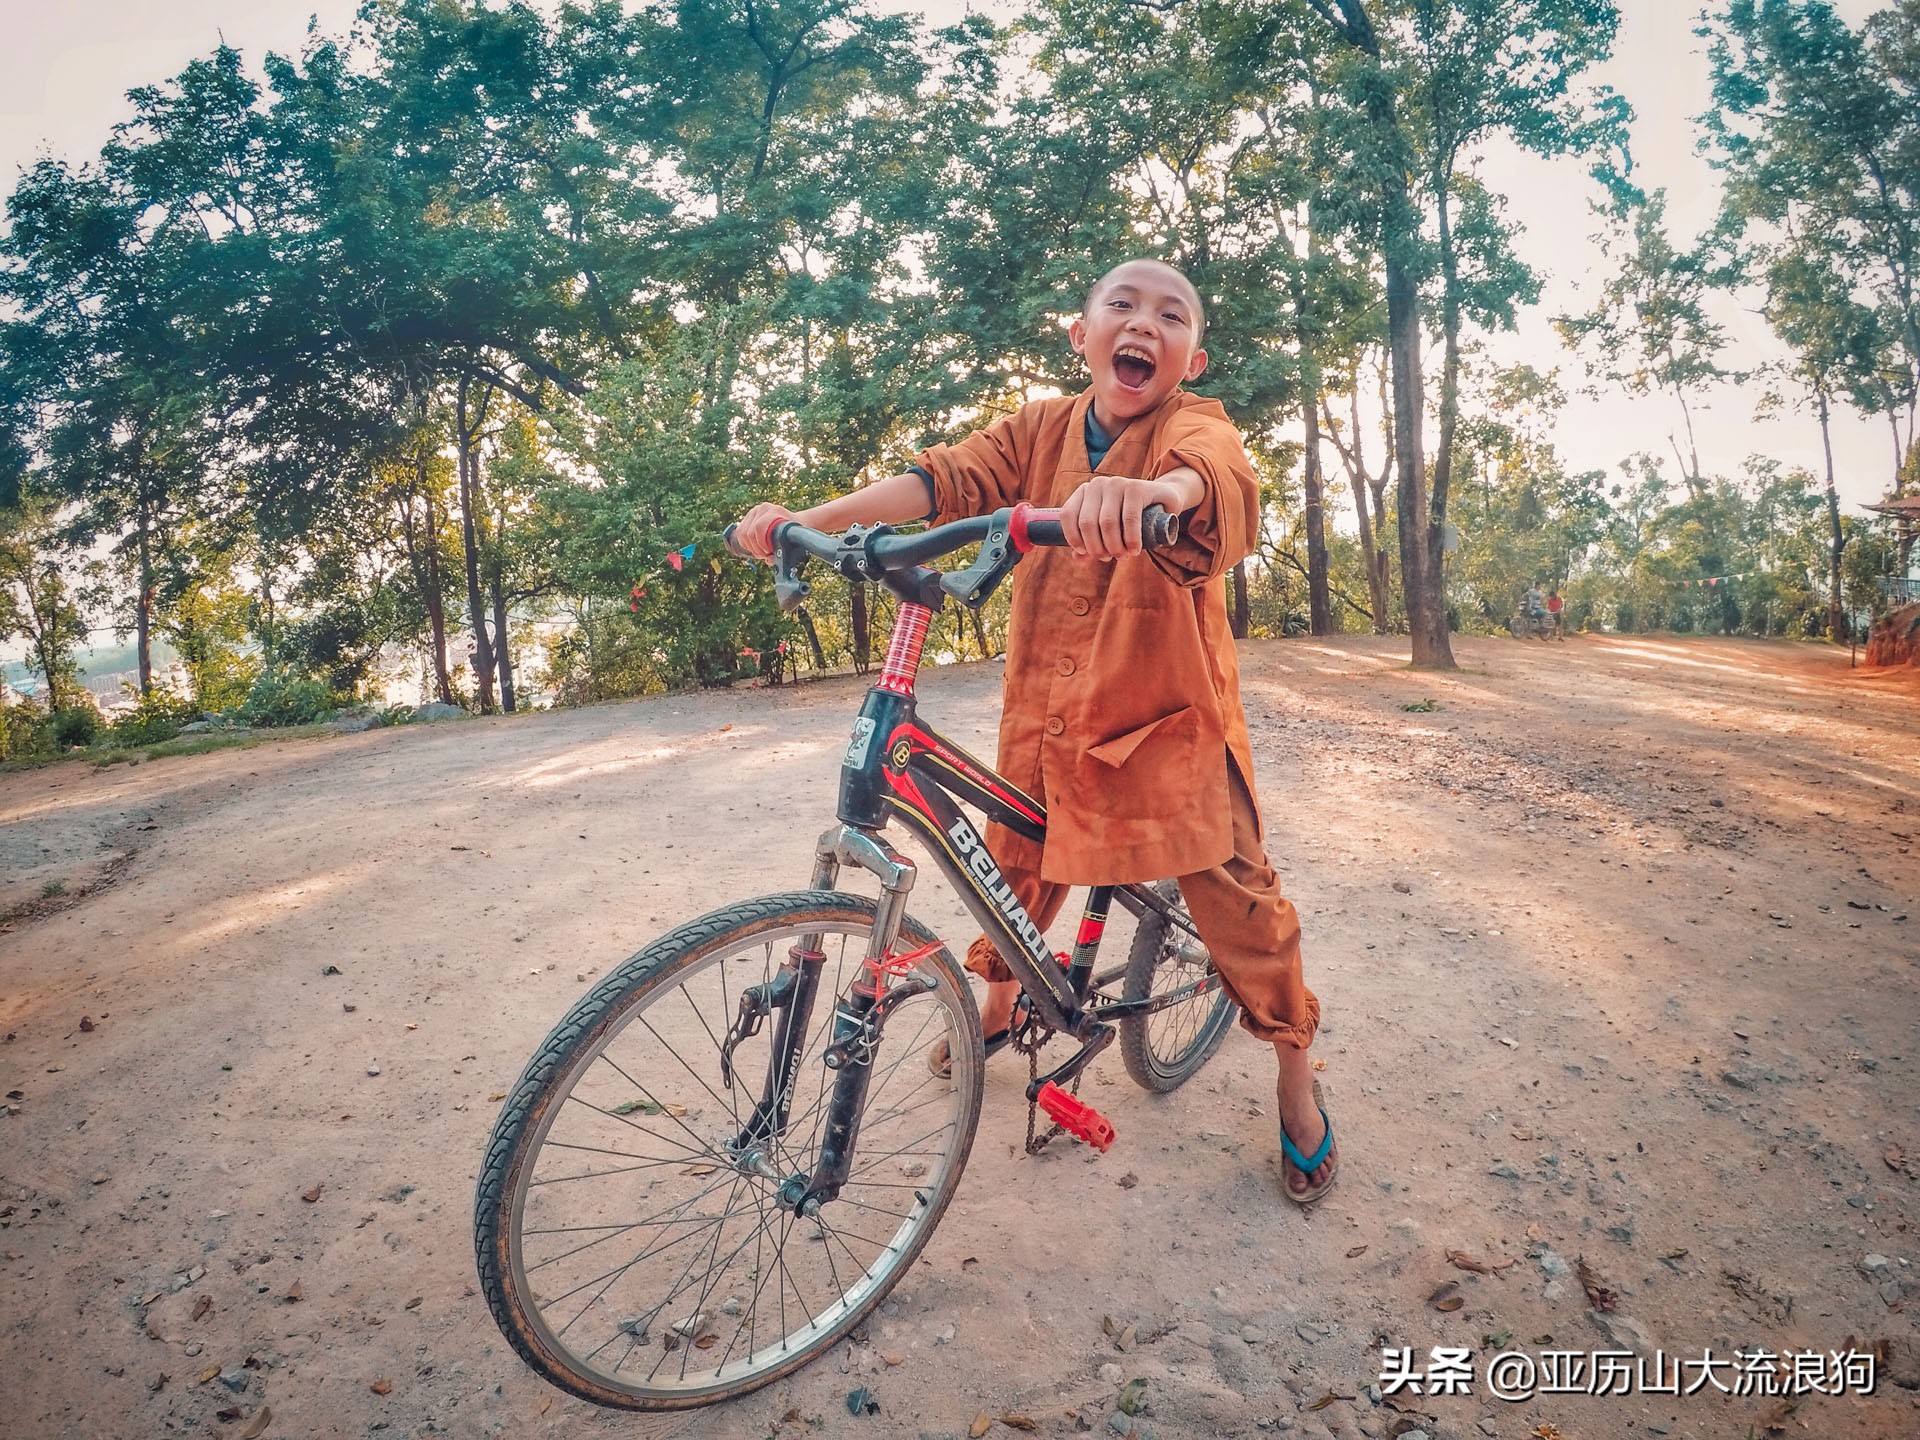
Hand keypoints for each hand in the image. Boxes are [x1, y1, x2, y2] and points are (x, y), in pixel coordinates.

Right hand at [733, 503, 795, 561]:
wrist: (794, 523)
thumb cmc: (794, 535)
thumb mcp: (791, 543)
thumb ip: (781, 553)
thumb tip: (768, 559)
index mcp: (774, 511)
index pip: (758, 527)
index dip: (761, 543)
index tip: (768, 553)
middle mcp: (762, 508)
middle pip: (749, 532)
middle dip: (755, 548)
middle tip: (765, 555)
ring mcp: (754, 511)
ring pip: (742, 533)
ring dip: (750, 547)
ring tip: (760, 552)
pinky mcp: (748, 517)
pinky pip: (739, 532)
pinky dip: (745, 543)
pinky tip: (754, 547)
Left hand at [1059, 473, 1191, 559]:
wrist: (1163, 499)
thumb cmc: (1131, 517)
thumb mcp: (1109, 529)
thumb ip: (1091, 542)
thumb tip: (1077, 557)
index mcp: (1085, 491)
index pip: (1068, 515)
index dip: (1073, 538)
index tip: (1085, 553)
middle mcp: (1098, 484)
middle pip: (1087, 523)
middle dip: (1097, 547)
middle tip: (1109, 558)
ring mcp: (1117, 483)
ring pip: (1107, 523)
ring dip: (1114, 546)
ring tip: (1123, 556)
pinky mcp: (1136, 487)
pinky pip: (1129, 519)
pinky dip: (1131, 540)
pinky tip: (1135, 550)